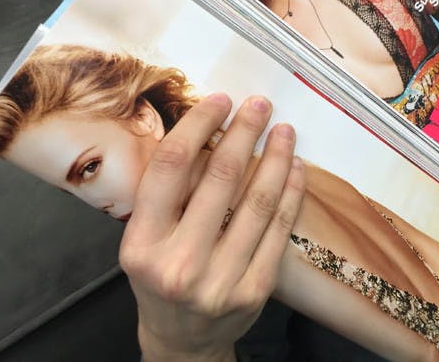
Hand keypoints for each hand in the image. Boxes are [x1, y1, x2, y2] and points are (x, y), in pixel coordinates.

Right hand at [119, 94, 304, 361]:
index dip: (198, 126)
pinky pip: (279, 230)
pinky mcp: (255, 290)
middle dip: (244, 132)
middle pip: (221, 178)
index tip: (219, 101)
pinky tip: (297, 168)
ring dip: (276, 158)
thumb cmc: (161, 278)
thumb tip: (208, 129)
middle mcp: (179, 263)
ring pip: (258, 202)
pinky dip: (292, 193)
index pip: (171, 167)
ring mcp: (220, 280)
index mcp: (141, 244)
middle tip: (260, 105)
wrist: (183, 340)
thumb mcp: (145, 240)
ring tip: (285, 130)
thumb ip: (168, 195)